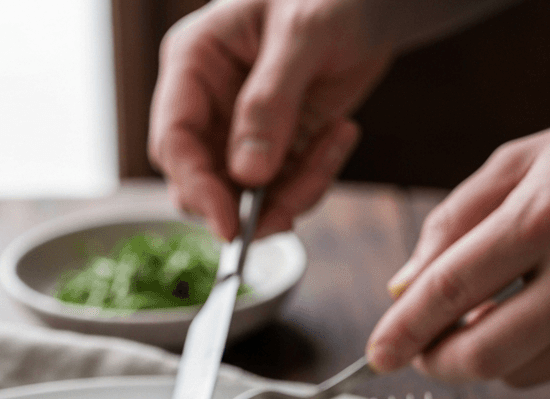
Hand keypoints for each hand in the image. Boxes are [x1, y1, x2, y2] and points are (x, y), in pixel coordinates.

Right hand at [148, 0, 390, 240]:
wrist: (375, 1)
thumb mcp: (303, 34)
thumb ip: (271, 102)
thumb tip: (248, 174)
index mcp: (195, 63)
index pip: (174, 141)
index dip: (197, 188)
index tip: (230, 225)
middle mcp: (208, 103)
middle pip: (200, 183)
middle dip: (246, 205)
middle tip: (292, 208)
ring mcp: (239, 131)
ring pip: (244, 198)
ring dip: (293, 194)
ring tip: (336, 142)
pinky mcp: (275, 149)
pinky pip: (283, 191)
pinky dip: (314, 179)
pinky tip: (341, 134)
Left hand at [367, 110, 549, 385]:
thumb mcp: (521, 162)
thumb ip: (452, 224)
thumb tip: (403, 289)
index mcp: (549, 215)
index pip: (451, 291)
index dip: (403, 331)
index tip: (376, 355)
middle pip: (482, 355)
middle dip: (436, 361)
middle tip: (419, 347)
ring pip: (515, 373)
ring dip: (482, 355)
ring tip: (488, 312)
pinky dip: (526, 353)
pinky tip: (536, 313)